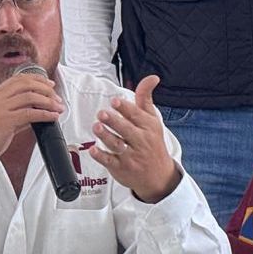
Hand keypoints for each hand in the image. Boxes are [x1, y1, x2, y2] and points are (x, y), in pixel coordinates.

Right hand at [0, 72, 63, 174]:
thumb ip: (14, 114)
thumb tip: (33, 113)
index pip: (19, 79)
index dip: (37, 79)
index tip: (49, 84)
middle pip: (26, 84)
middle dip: (46, 89)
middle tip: (56, 98)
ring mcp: (0, 109)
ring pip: (30, 96)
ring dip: (48, 101)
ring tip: (57, 108)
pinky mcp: (4, 121)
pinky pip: (29, 113)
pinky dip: (44, 114)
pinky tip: (51, 117)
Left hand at [89, 75, 179, 202]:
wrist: (159, 175)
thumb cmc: (153, 143)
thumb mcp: (153, 120)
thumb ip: (146, 98)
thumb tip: (152, 78)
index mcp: (148, 127)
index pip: (136, 115)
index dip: (125, 108)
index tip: (115, 101)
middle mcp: (140, 141)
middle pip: (126, 129)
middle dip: (114, 121)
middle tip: (102, 113)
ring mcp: (130, 155)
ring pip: (117, 144)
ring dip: (106, 136)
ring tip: (97, 127)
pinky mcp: (121, 168)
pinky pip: (110, 162)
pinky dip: (101, 156)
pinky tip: (93, 149)